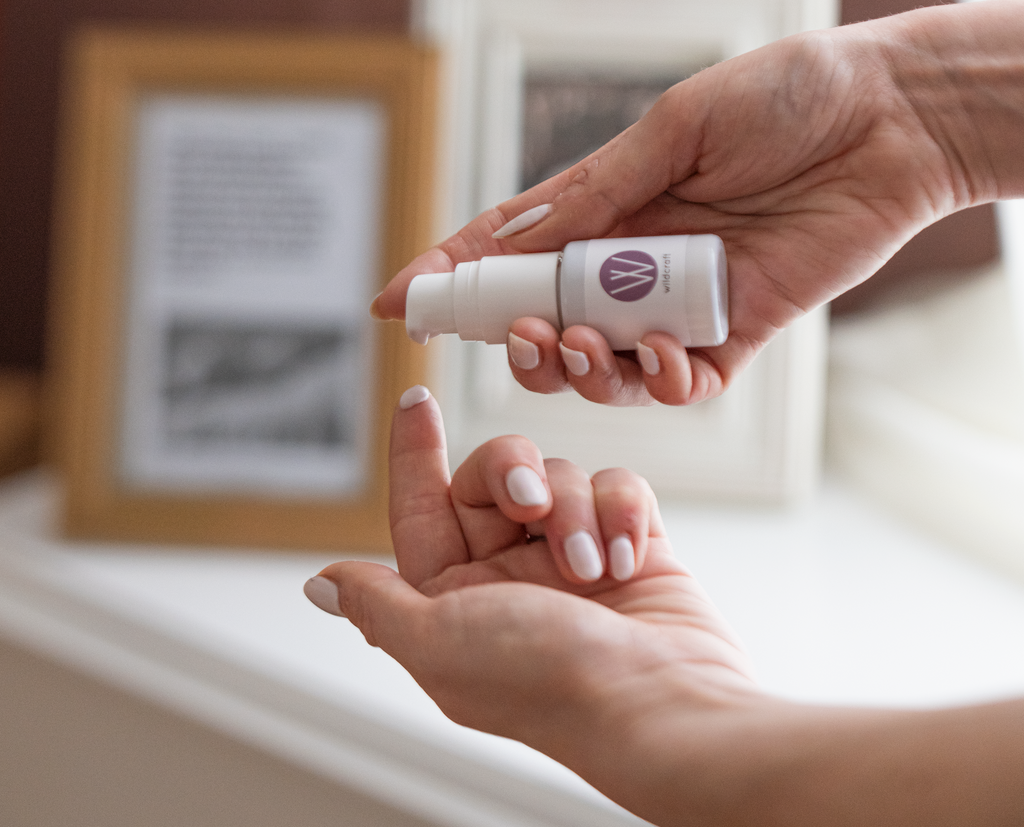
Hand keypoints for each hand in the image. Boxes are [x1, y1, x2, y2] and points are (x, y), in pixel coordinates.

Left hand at [305, 387, 758, 755]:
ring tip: (588, 565)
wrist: (662, 705)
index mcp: (455, 600)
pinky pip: (616, 487)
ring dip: (575, 508)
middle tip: (531, 502)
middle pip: (495, 476)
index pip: (422, 507)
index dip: (413, 451)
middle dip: (512, 473)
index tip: (414, 397)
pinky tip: (626, 556)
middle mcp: (511, 576)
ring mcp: (573, 559)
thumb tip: (320, 586)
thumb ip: (378, 603)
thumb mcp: (438, 643)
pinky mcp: (628, 546)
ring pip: (560, 476)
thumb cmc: (549, 684)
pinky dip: (622, 511)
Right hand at [373, 6, 996, 405]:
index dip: (450, 274)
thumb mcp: (674, 127)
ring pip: (601, 365)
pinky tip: (664, 358)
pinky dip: (658, 384)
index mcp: (606, 203)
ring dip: (578, 369)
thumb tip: (518, 238)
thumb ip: (597, 192)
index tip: (397, 301)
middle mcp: (631, 259)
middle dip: (516, 339)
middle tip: (520, 333)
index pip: (510, 246)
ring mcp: (677, 303)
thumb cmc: (786, 97)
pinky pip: (678, 384)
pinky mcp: (732, 335)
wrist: (890, 118)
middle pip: (545, 318)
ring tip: (581, 345)